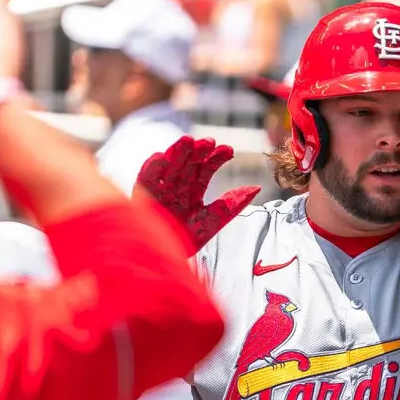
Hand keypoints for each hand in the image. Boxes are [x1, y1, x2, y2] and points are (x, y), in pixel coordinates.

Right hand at [134, 136, 259, 250]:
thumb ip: (233, 204)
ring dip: (177, 152)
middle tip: (210, 141)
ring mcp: (160, 188)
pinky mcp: (143, 194)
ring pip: (170, 165)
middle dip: (198, 152)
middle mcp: (177, 186)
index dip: (216, 158)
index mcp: (193, 190)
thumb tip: (257, 187)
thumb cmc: (187, 240)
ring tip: (188, 140)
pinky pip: (146, 177)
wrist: (165, 260)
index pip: (206, 169)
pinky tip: (162, 157)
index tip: (229, 150)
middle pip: (188, 163)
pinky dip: (152, 167)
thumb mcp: (213, 221)